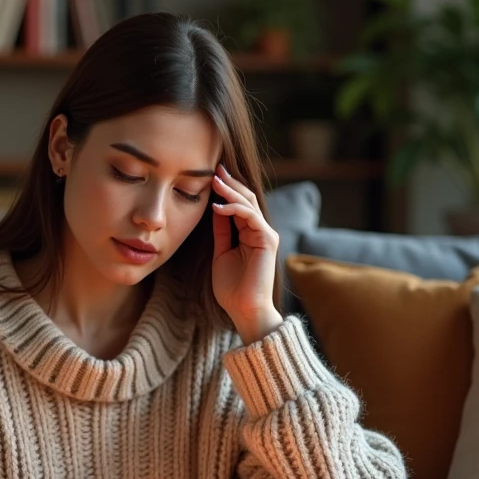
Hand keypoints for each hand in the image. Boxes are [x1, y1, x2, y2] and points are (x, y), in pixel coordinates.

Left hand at [211, 163, 283, 343]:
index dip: (226, 190)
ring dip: (231, 191)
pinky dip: (234, 209)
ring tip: (214, 181)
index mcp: (250, 233)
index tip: (211, 176)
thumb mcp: (221, 252)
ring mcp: (266, 234)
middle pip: (247, 198)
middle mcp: (261, 231)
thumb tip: (215, 208)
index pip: (239, 204)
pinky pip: (251, 217)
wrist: (244, 309)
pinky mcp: (267, 240)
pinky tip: (218, 207)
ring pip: (249, 204)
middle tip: (215, 169)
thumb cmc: (232, 288)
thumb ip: (221, 230)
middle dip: (230, 183)